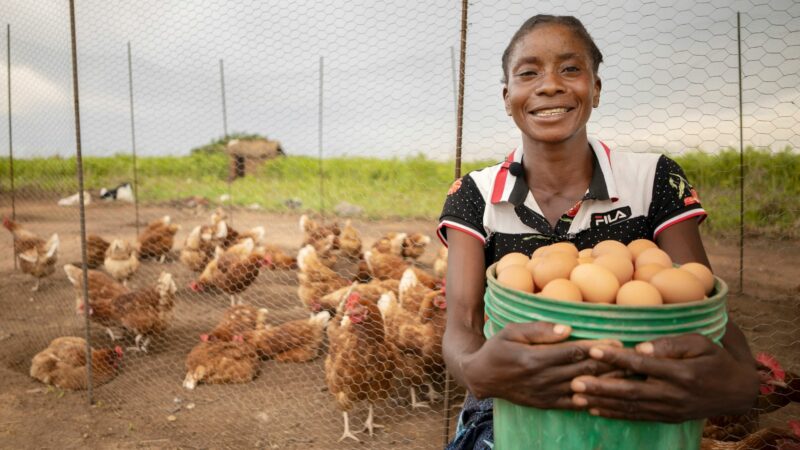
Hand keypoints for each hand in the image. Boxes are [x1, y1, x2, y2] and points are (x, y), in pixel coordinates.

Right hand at [462, 321, 621, 409]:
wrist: (482, 377)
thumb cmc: (497, 349)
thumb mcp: (511, 332)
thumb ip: (538, 330)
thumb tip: (567, 328)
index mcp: (534, 358)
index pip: (573, 352)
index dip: (597, 348)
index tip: (618, 342)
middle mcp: (542, 379)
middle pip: (583, 371)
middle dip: (609, 365)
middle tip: (632, 358)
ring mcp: (545, 394)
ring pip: (583, 388)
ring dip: (606, 383)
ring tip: (628, 376)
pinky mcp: (546, 403)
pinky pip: (574, 404)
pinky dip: (592, 400)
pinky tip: (609, 395)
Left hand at [570, 333, 758, 422]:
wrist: (738, 391)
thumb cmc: (716, 358)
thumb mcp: (701, 343)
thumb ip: (671, 344)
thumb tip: (641, 346)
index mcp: (681, 372)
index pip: (643, 363)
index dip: (617, 357)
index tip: (593, 349)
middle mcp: (673, 394)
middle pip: (631, 390)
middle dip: (600, 387)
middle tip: (575, 382)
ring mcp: (669, 408)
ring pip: (630, 407)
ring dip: (601, 402)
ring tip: (576, 397)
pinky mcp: (667, 417)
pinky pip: (637, 416)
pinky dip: (614, 414)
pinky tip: (595, 410)